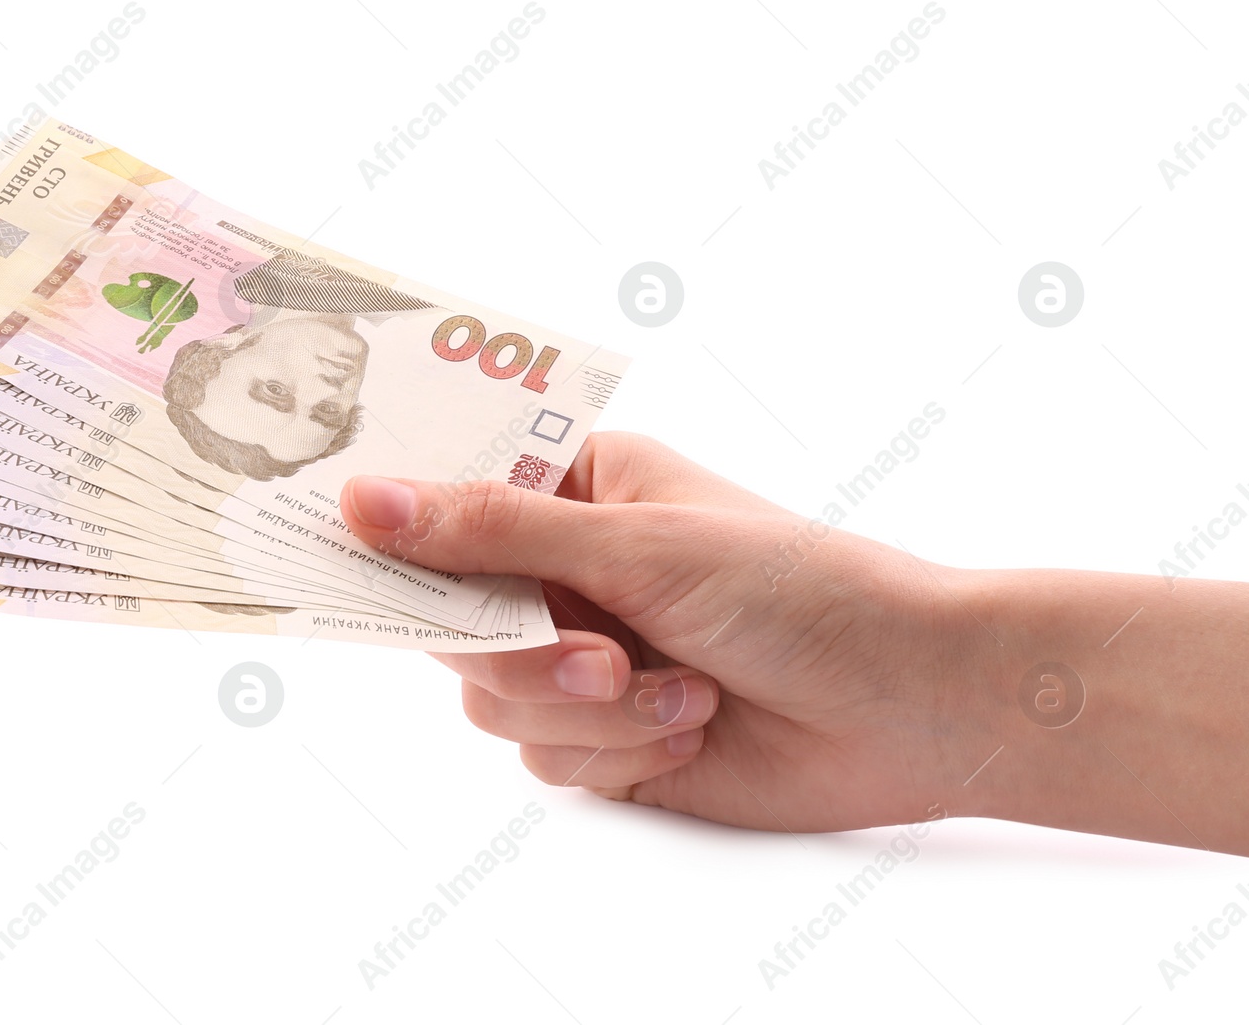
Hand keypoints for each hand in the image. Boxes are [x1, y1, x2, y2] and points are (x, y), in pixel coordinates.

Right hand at [339, 433, 979, 833]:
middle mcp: (571, 571)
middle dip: (528, 652)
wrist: (905, 705)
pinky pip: (544, 756)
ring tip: (673, 692)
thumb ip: (493, 531)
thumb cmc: (797, 588)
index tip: (343, 542)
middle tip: (600, 653)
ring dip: (583, 709)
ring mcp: (585, 657)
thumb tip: (365, 500)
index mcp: (579, 491)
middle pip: (454, 617)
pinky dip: (616, 750)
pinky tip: (691, 725)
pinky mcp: (607, 738)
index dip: (399, 524)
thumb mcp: (638, 544)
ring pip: (491, 698)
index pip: (450, 496)